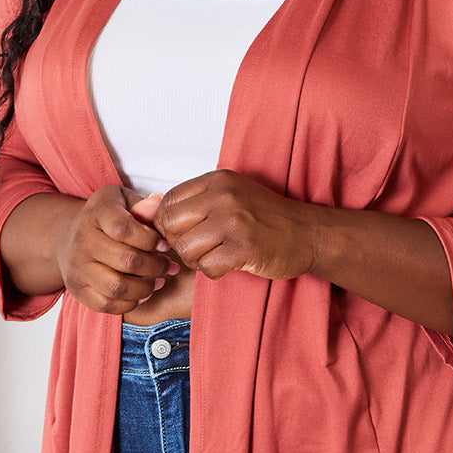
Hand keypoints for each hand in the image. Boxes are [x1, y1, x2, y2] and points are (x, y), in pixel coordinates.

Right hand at [54, 186, 179, 313]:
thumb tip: (158, 203)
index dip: (150, 239)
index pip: (123, 228)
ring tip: (158, 280)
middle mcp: (82, 239)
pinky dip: (130, 303)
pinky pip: (106, 305)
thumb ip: (143, 206)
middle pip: (126, 260)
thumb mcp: (124, 202)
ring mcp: (77, 266)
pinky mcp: (76, 289)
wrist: (70, 235)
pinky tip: (142, 293)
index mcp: (96, 213)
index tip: (164, 244)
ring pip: (117, 287)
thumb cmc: (108, 218)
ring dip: (145, 288)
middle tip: (169, 266)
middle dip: (156, 266)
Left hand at [155, 170, 318, 281]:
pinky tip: (228, 265)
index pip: (168, 201)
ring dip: (196, 261)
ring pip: (186, 249)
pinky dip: (213, 272)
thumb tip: (144, 210)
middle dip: (179, 244)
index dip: (168, 224)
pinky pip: (207, 267)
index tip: (183, 234)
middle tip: (198, 249)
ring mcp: (234, 222)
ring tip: (215, 256)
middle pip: (171, 225)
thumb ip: (192, 202)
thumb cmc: (266, 218)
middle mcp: (223, 196)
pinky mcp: (244, 248)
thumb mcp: (229, 197)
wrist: (308, 233)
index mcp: (217, 180)